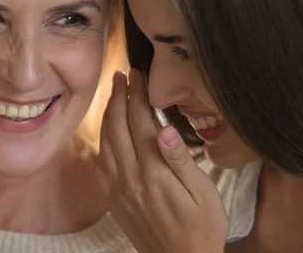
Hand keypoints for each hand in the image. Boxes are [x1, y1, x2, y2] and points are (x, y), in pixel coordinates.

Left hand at [96, 69, 227, 252]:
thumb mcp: (202, 194)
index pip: (140, 122)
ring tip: (114, 94)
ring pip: (106, 141)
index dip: (138, 94)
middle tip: (121, 74)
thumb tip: (166, 128)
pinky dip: (101, 139)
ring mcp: (119, 188)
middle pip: (118, 126)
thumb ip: (181, 160)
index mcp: (153, 171)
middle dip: (119, 96)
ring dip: (108, 114)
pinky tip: (106, 131)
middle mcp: (130, 176)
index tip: (138, 74)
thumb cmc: (201, 228)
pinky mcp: (114, 198)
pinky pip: (101, 162)